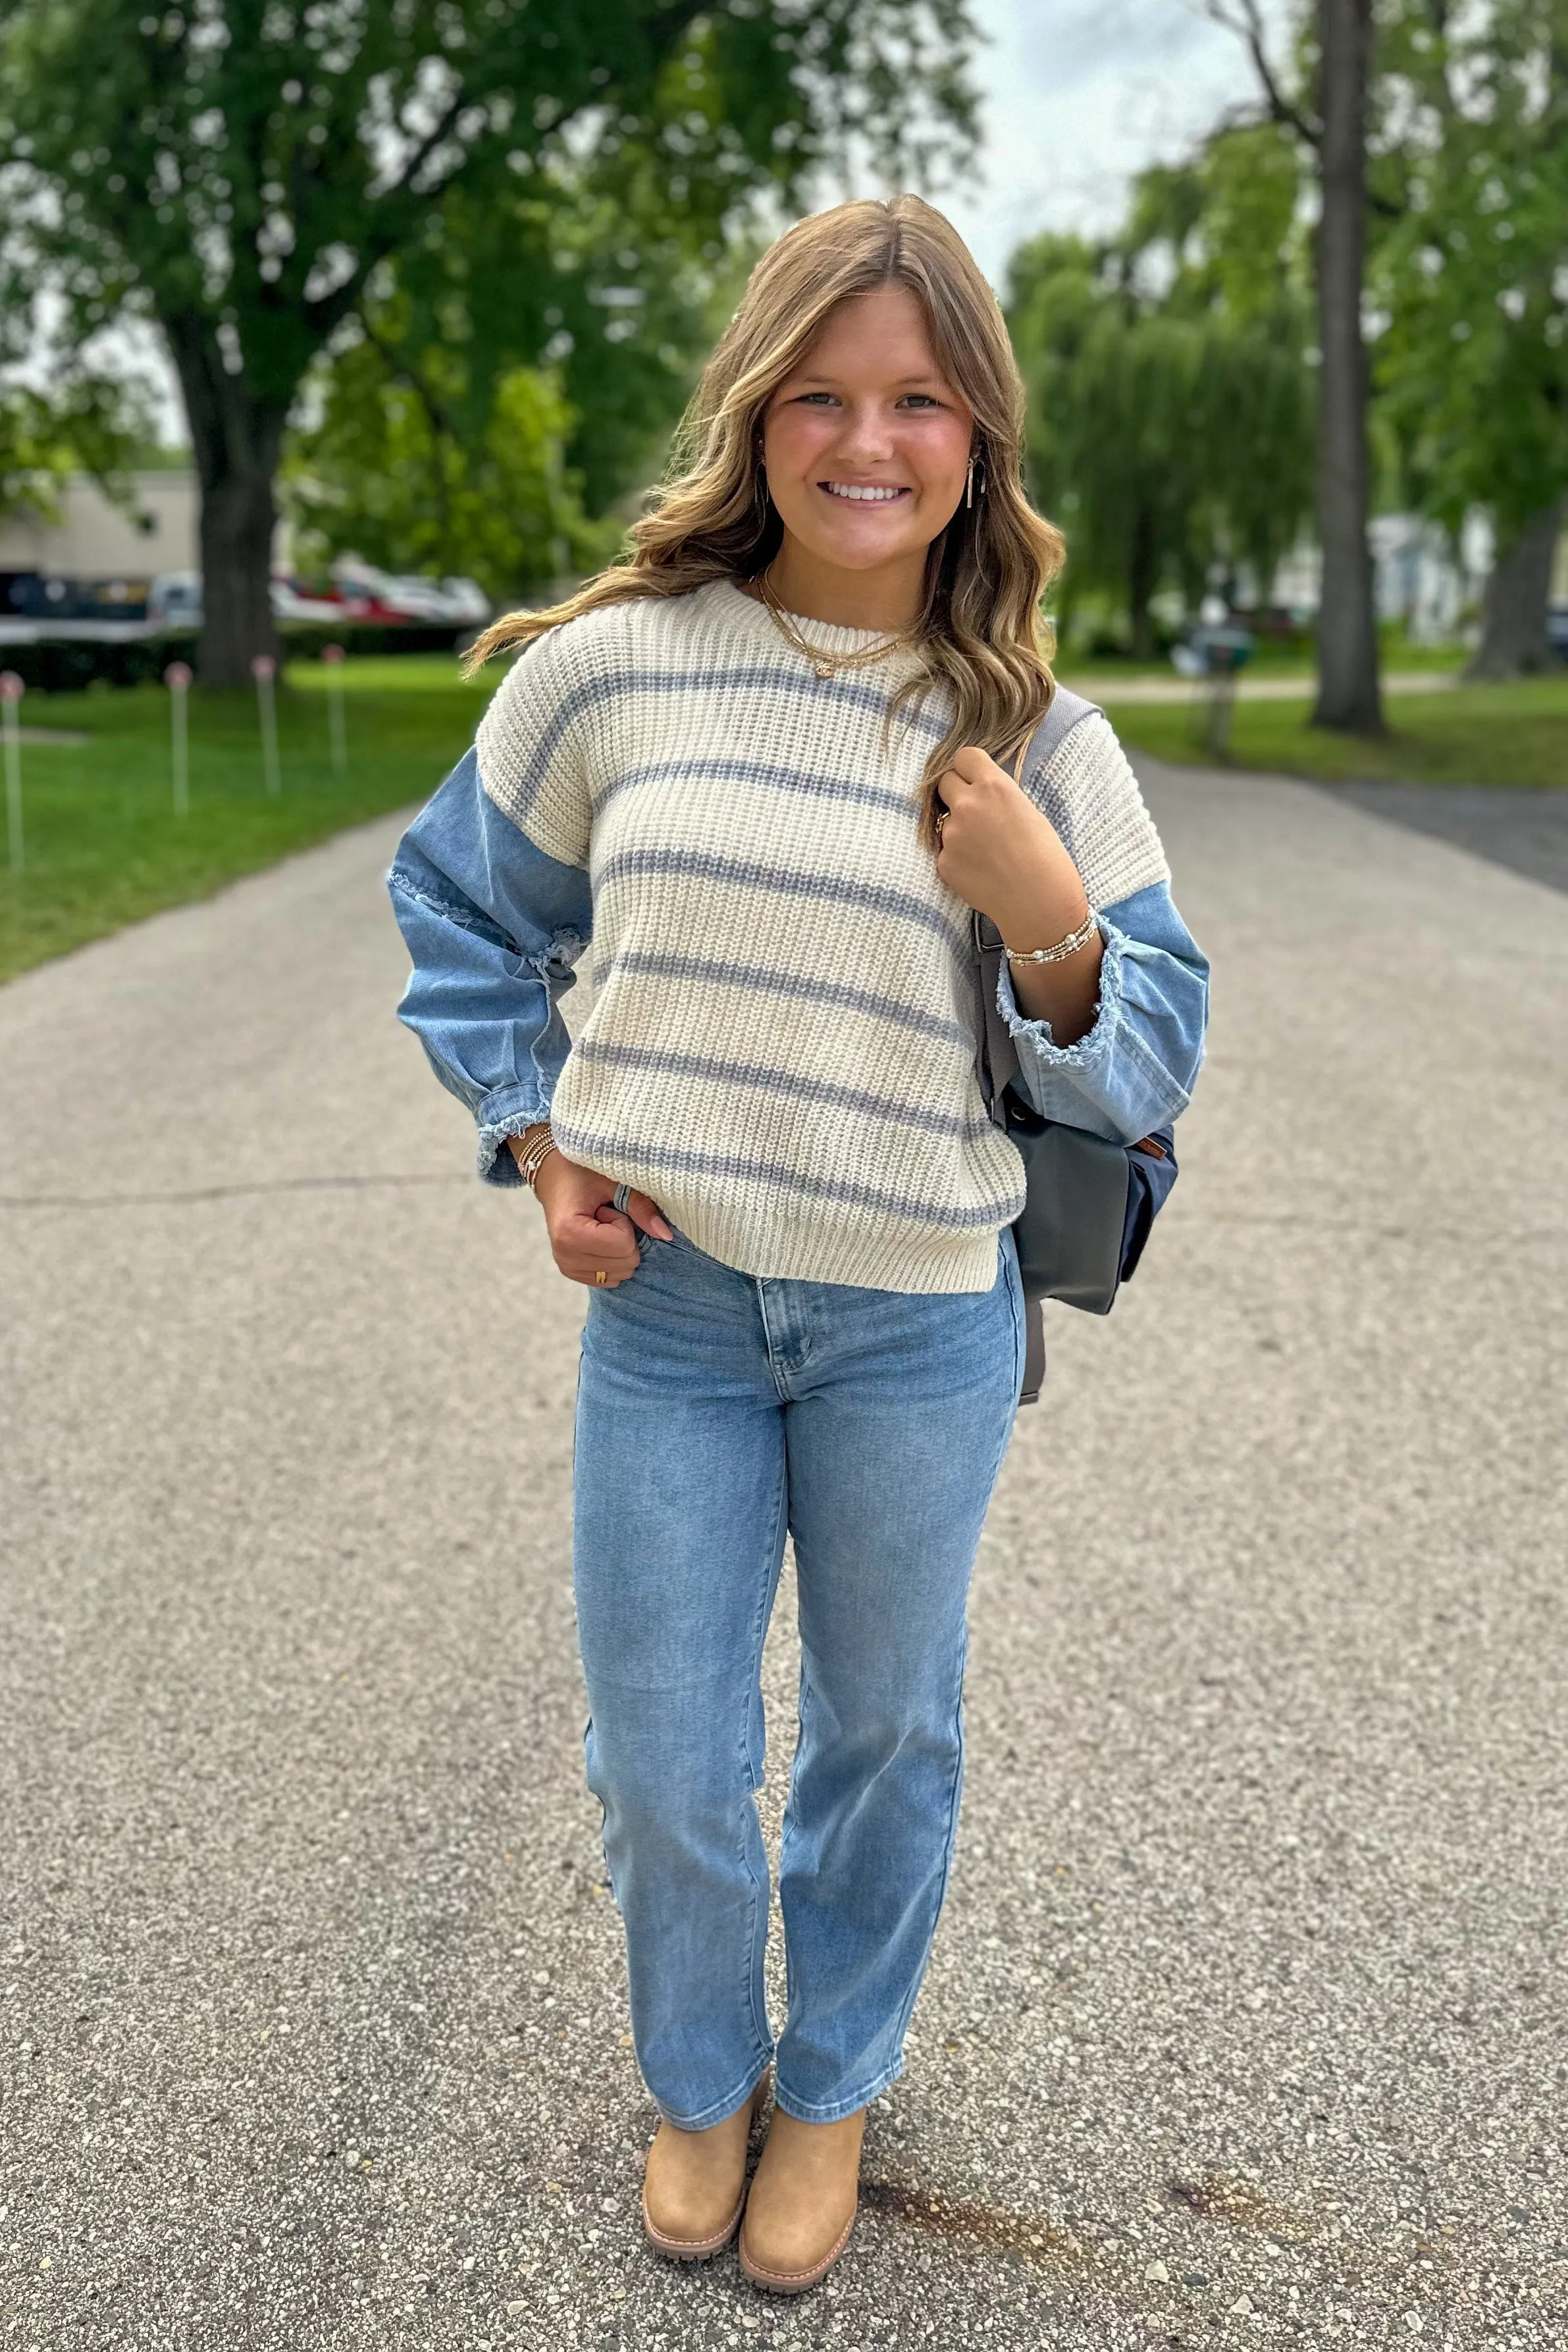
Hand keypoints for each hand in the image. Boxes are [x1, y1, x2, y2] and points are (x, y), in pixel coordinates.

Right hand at [511, 1138, 673, 1287]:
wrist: (554, 1178)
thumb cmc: (582, 1174)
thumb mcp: (613, 1183)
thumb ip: (641, 1208)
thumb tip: (665, 1235)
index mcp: (570, 1233)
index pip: (624, 1246)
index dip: (624, 1223)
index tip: (606, 1207)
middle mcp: (565, 1256)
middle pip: (625, 1263)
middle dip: (623, 1237)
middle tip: (604, 1216)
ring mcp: (567, 1268)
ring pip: (620, 1274)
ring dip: (618, 1249)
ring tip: (599, 1226)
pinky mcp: (572, 1273)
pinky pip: (610, 1279)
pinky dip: (612, 1259)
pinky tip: (597, 1238)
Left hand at [933, 745, 1103, 1045]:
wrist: (1040, 901)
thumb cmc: (1045, 856)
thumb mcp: (1027, 810)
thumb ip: (997, 795)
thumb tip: (977, 788)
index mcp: (994, 786)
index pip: (964, 756)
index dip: (967, 768)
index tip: (972, 777)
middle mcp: (968, 805)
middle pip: (944, 782)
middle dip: (955, 792)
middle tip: (973, 811)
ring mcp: (952, 835)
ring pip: (943, 819)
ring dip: (956, 828)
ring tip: (984, 850)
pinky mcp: (943, 862)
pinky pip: (944, 851)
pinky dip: (957, 858)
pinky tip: (980, 870)